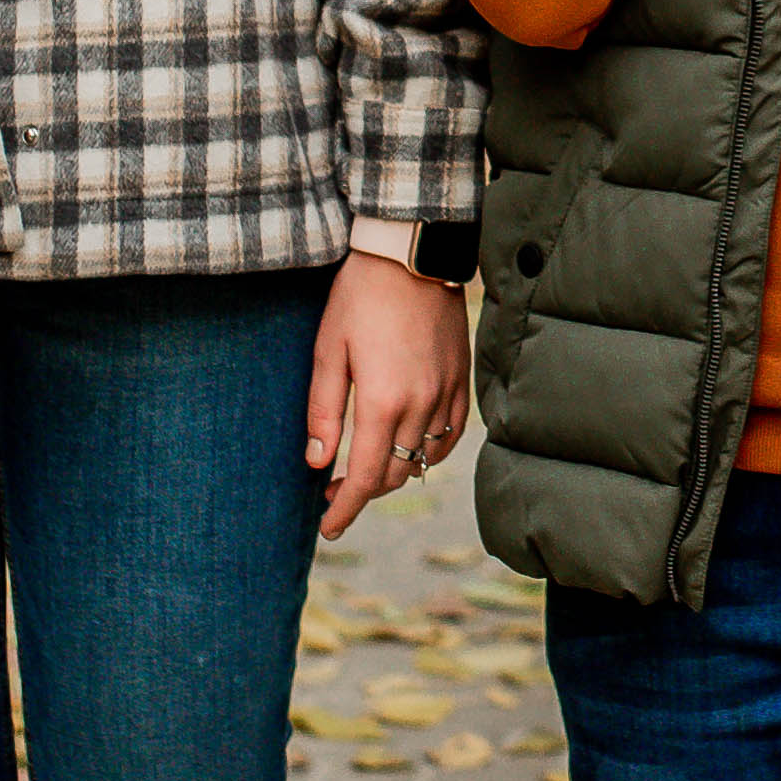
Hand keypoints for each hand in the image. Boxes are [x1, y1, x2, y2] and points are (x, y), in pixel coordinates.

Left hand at [305, 256, 470, 537]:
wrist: (411, 255)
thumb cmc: (359, 298)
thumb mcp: (328, 350)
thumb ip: (323, 410)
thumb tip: (318, 462)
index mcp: (383, 401)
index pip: (368, 477)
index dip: (347, 509)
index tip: (329, 526)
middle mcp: (421, 404)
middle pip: (397, 474)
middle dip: (365, 492)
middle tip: (336, 492)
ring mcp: (447, 393)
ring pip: (425, 459)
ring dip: (396, 473)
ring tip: (370, 469)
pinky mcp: (462, 379)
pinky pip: (450, 434)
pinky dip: (429, 451)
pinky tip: (409, 448)